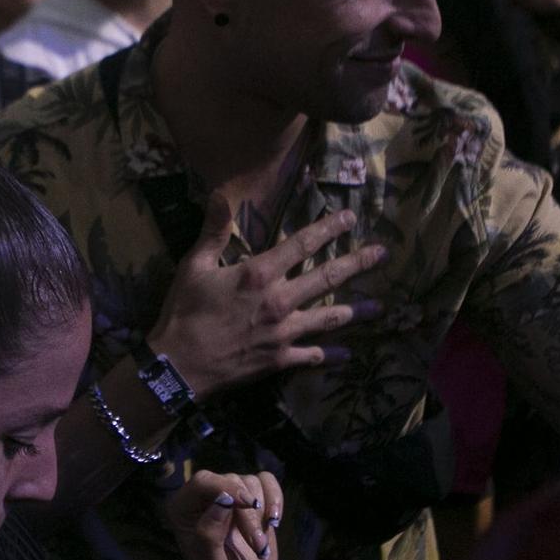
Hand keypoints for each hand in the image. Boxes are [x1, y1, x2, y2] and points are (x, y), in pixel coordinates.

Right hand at [146, 196, 384, 400]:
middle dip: (357, 263)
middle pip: (327, 277)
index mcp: (260, 274)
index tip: (350, 217)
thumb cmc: (183, 313)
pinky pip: (311, 356)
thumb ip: (213, 231)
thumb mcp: (193, 266)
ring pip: (329, 318)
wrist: (178, 366)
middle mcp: (280, 301)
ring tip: (380, 306)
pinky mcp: (280, 360)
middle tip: (382, 254)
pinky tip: (347, 355)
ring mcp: (284, 333)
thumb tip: (219, 194)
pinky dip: (329, 356)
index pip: (303, 244)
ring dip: (356, 311)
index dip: (328, 228)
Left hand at [167, 469, 282, 559]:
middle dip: (248, 513)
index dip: (226, 487)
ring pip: (251, 482)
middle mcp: (204, 497)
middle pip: (231, 481)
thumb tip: (222, 500)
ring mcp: (230, 495)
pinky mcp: (252, 498)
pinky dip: (276, 497)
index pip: (203, 480)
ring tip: (260, 546)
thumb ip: (210, 535)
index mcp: (183, 509)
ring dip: (262, 513)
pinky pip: (267, 481)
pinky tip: (275, 521)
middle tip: (257, 545)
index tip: (249, 505)